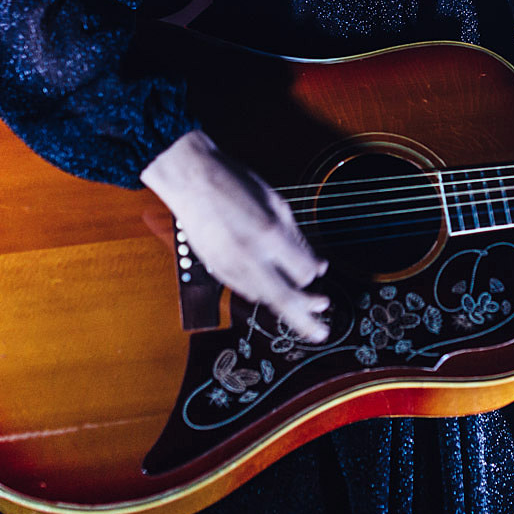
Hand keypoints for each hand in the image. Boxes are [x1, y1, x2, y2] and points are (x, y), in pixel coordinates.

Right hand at [140, 129, 330, 341]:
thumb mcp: (277, 203)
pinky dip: (262, 294)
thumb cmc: (235, 183)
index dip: (315, 273)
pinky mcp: (216, 270)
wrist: (191, 180)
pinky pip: (245, 290)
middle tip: (322, 333)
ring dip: (285, 307)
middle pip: (285, 300)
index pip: (304, 272)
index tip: (321, 270)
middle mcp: (249, 257)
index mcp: (268, 235)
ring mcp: (230, 266)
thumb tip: (319, 266)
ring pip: (264, 299)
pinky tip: (272, 291)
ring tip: (303, 311)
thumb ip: (298, 238)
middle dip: (306, 319)